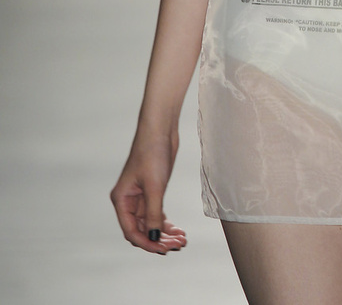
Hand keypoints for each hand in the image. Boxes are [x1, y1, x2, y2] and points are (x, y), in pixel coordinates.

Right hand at [110, 129, 186, 253]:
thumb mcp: (154, 186)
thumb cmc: (152, 153)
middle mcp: (128, 201)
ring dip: (165, 233)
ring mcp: (140, 197)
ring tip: (182, 240)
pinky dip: (167, 223)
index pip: (132, 231)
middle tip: (178, 245)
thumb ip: (154, 213)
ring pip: (151, 223)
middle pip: (142, 230)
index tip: (165, 249)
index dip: (147, 243)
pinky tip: (178, 230)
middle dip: (159, 240)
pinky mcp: (152, 191)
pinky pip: (157, 214)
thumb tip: (154, 237)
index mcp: (121, 200)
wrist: (161, 129)